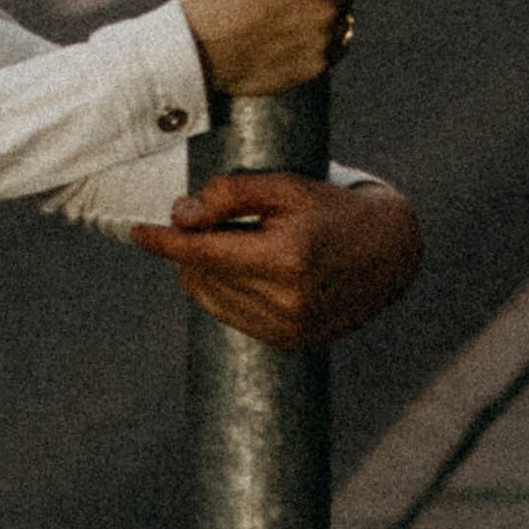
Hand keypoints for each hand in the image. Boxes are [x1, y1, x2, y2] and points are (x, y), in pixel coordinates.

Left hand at [131, 171, 422, 349]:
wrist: (391, 251)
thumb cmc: (334, 209)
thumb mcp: (286, 186)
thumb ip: (231, 194)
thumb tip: (181, 215)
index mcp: (287, 259)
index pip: (203, 252)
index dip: (164, 241)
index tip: (137, 231)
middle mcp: (288, 301)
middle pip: (203, 274)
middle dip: (195, 247)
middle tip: (217, 222)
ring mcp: (290, 328)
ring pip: (212, 298)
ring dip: (207, 271)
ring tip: (238, 244)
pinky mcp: (291, 342)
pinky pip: (232, 317)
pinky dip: (226, 292)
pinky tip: (248, 271)